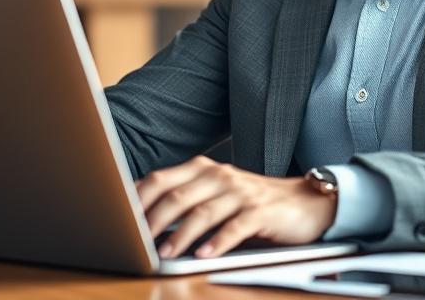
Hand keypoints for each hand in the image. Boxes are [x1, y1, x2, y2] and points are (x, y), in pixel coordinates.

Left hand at [135, 156, 336, 258]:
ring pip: (203, 212)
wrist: (305, 202)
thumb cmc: (252, 202)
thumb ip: (186, 200)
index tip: (118, 218)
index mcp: (203, 169)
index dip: (138, 198)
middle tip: (136, 241)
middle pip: (178, 195)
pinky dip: (217, 242)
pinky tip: (204, 256)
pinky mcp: (261, 211)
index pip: (161, 179)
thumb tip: (144, 219)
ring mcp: (241, 192)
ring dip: (181, 234)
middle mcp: (220, 176)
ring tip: (165, 253)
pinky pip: (235, 227)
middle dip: (153, 219)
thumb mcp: (217, 195)